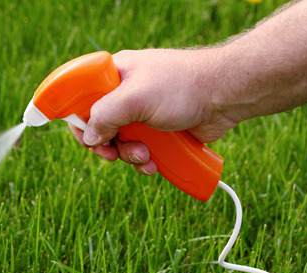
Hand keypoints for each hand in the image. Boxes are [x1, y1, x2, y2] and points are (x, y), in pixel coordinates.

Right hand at [69, 49, 237, 174]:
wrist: (226, 95)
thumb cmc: (182, 86)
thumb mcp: (134, 98)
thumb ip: (104, 116)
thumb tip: (89, 138)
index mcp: (115, 75)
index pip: (83, 98)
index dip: (80, 120)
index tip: (87, 138)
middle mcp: (126, 93)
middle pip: (100, 127)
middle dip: (107, 145)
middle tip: (113, 155)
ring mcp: (143, 113)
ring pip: (121, 143)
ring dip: (129, 155)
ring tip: (146, 156)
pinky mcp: (159, 130)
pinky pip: (141, 150)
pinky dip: (145, 161)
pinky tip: (155, 163)